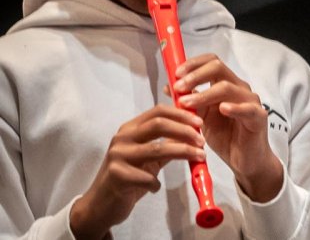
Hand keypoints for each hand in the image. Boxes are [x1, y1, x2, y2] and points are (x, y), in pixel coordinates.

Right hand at [69, 105, 205, 239]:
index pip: (158, 111)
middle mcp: (122, 138)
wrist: (100, 204)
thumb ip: (167, 143)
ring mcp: (117, 156)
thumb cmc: (128, 177)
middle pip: (159, 124)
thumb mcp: (149, 157)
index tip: (200, 123)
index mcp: (130, 129)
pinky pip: (147, 177)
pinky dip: (157, 183)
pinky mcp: (117, 176)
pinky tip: (156, 188)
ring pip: (157, 149)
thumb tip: (194, 131)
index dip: (181, 114)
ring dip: (183, 152)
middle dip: (185, 131)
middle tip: (202, 141)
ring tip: (199, 158)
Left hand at [173, 53, 282, 201]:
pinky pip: (247, 108)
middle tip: (179, 87)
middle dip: (195, 75)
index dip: (193, 64)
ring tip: (187, 103)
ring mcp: (250, 101)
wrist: (245, 161)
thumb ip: (189, 102)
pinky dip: (234, 107)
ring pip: (228, 87)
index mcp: (225, 84)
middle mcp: (239, 88)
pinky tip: (223, 109)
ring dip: (204, 94)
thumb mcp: (201, 118)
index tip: (176, 74)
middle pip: (218, 68)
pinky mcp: (258, 117)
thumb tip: (169, 87)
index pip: (211, 62)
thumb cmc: (226, 137)